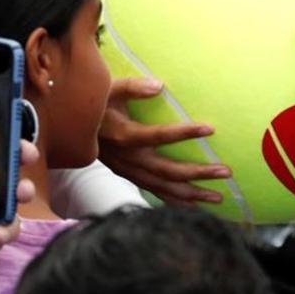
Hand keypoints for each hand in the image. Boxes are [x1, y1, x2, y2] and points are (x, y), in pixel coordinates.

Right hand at [97, 79, 229, 203]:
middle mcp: (128, 160)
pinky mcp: (130, 177)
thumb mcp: (108, 89)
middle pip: (167, 171)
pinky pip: (155, 193)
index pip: (159, 135)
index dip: (184, 132)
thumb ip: (133, 87)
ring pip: (163, 188)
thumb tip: (159, 85)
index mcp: (124, 136)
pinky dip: (175, 202)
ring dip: (191, 194)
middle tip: (226, 172)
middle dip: (198, 173)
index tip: (210, 128)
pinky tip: (195, 208)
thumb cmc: (94, 104)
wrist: (69, 129)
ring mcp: (129, 172)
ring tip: (218, 198)